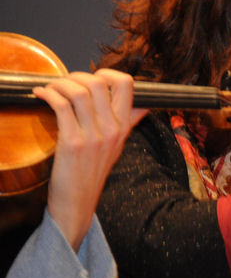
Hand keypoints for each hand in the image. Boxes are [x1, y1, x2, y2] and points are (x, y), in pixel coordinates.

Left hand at [33, 69, 147, 250]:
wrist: (77, 204)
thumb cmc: (92, 174)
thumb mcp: (118, 147)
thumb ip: (130, 123)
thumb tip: (144, 106)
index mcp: (124, 127)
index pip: (127, 84)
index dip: (107, 73)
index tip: (91, 77)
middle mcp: (112, 129)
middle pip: (99, 82)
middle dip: (76, 76)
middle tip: (63, 83)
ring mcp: (94, 136)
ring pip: (79, 91)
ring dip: (58, 83)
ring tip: (50, 87)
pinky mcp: (72, 143)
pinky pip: (60, 106)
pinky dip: (47, 94)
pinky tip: (40, 95)